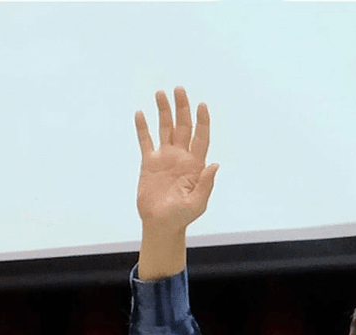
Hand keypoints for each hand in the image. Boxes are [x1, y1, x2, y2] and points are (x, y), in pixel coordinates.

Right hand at [135, 86, 218, 233]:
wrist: (161, 224)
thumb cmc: (181, 217)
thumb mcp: (197, 203)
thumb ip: (206, 184)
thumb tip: (214, 165)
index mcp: (195, 164)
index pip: (201, 137)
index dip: (202, 121)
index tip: (201, 105)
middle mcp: (181, 156)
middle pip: (183, 127)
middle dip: (182, 108)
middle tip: (179, 90)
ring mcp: (165, 158)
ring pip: (165, 129)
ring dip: (164, 111)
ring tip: (160, 94)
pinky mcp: (149, 163)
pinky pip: (146, 141)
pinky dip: (143, 128)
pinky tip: (140, 114)